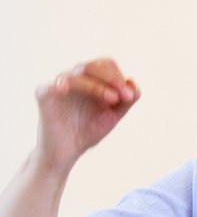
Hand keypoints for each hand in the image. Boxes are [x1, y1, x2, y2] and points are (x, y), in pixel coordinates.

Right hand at [34, 58, 138, 172]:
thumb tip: (134, 85)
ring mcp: (58, 86)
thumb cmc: (89, 130)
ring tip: (112, 99)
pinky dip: (58, 85)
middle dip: (111, 79)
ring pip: (75, 75)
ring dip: (96, 85)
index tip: (129, 97)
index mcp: (92, 80)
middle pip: (92, 66)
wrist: (69, 151)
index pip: (106, 65)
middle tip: (124, 96)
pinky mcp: (44, 97)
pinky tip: (66, 90)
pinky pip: (48, 86)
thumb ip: (126, 101)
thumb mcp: (113, 116)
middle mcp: (75, 79)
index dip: (119, 77)